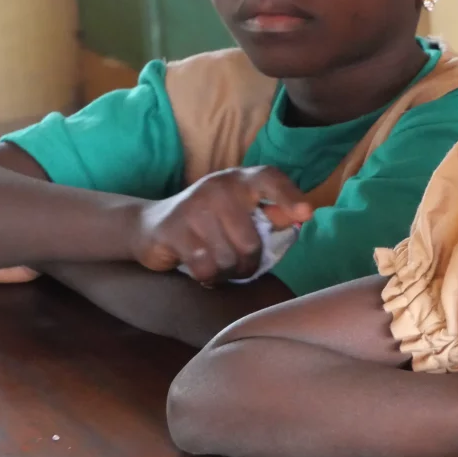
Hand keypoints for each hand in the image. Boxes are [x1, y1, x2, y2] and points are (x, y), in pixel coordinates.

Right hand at [128, 167, 311, 283]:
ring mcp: (193, 207)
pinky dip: (207, 277)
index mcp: (240, 180)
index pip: (270, 179)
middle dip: (247, 264)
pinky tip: (202, 269)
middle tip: (237, 264)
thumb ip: (270, 215)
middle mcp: (218, 188)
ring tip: (217, 264)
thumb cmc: (209, 223)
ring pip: (228, 259)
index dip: (289, 196)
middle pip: (250, 243)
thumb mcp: (240, 213)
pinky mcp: (173, 230)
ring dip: (226, 272)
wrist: (151, 226)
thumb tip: (301, 218)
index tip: (306, 214)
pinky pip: (205, 267)